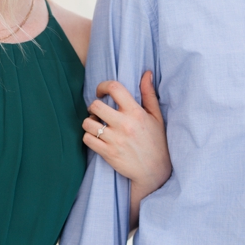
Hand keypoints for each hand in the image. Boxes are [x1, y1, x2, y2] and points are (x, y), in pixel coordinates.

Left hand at [82, 71, 170, 198]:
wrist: (155, 171)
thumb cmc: (156, 141)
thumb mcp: (156, 117)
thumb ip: (149, 94)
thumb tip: (146, 73)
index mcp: (136, 113)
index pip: (115, 88)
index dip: (103, 86)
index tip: (102, 92)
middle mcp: (124, 125)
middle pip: (95, 106)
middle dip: (93, 107)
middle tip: (98, 112)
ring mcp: (115, 140)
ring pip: (87, 123)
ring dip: (89, 123)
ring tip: (97, 125)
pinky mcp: (107, 153)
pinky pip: (87, 139)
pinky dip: (88, 137)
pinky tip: (96, 137)